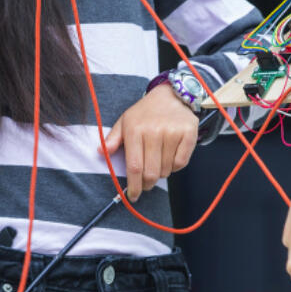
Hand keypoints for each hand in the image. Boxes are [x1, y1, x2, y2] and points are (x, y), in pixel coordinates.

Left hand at [104, 85, 199, 201]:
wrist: (171, 95)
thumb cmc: (145, 112)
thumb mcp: (125, 122)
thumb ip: (112, 139)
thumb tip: (102, 152)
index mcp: (135, 130)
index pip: (134, 166)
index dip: (134, 186)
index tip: (133, 196)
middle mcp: (154, 131)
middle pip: (151, 172)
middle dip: (147, 184)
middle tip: (145, 184)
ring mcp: (173, 132)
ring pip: (166, 169)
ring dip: (161, 172)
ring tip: (158, 162)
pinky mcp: (189, 133)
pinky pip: (181, 163)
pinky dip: (175, 166)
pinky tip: (170, 157)